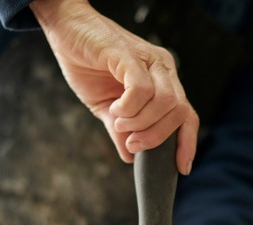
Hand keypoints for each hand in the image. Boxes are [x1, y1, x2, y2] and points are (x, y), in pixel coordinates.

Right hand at [30, 0, 197, 174]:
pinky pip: (142, 89)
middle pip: (180, 113)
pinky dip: (130, 108)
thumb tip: (129, 157)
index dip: (188, 143)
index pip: (187, 115)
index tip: (182, 168)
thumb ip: (120, 130)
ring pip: (165, 103)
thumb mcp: (105, 106)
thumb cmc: (86, 63)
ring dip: (142, 123)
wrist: (64, 28)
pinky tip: (115, 110)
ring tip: (119, 124)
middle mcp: (162, 69)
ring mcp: (148, 60)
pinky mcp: (128, 55)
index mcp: (162, 82)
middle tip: (133, 144)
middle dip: (157, 137)